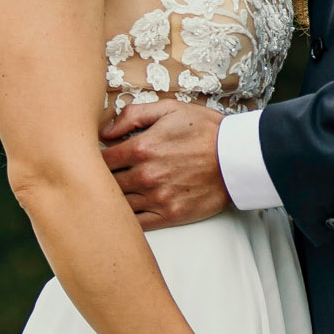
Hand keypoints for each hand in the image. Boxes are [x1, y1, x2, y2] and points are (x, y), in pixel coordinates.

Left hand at [99, 100, 230, 229]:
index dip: (94, 159)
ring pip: (119, 204)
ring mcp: (158, 198)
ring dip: (113, 199)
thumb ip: (133, 115)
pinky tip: (128, 210)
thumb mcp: (171, 110)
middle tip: (101, 177)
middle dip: (101, 179)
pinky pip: (137, 224)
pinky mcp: (170, 215)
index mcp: (142, 148)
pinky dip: (127, 219)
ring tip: (114, 192)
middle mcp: (146, 175)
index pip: (100, 160)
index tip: (98, 159)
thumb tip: (104, 131)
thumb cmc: (206, 130)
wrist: (239, 157)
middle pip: (106, 184)